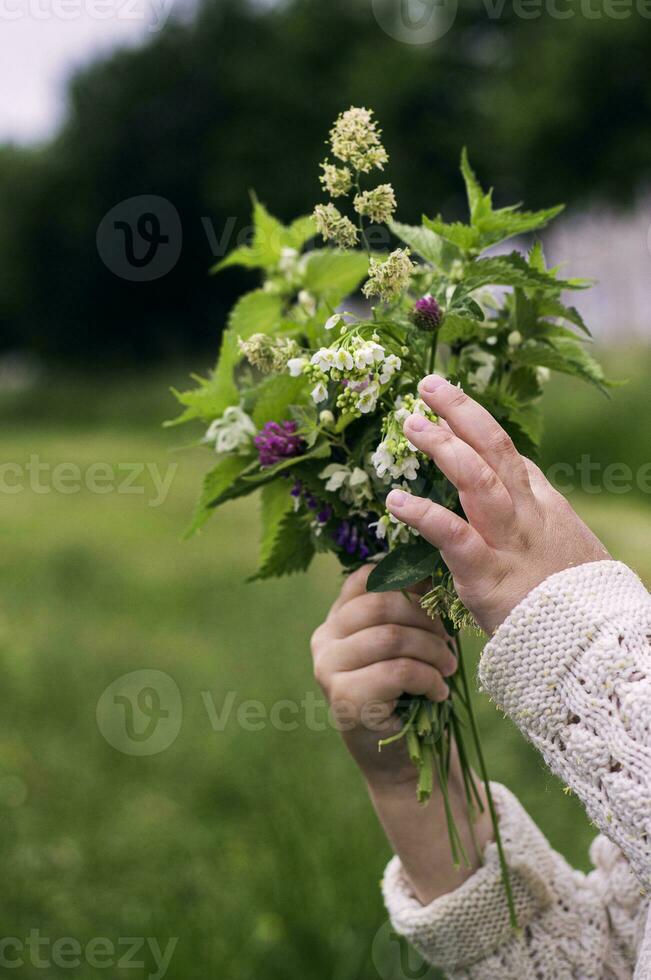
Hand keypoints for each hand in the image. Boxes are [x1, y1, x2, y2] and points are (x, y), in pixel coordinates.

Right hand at [311, 565, 456, 792]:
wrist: (403, 759)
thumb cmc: (410, 693)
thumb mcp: (407, 643)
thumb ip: (408, 608)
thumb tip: (433, 568)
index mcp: (337, 618)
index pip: (366, 577)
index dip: (408, 581)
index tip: (436, 601)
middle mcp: (324, 638)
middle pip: (381, 603)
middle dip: (427, 619)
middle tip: (450, 643)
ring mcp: (328, 668)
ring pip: (392, 636)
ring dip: (433, 651)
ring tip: (449, 668)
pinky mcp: (344, 697)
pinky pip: (398, 670)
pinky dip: (429, 679)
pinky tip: (439, 692)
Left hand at [387, 375, 609, 634]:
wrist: (595, 643)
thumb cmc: (575, 601)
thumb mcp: (565, 550)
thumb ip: (537, 520)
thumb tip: (517, 496)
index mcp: (544, 507)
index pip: (510, 456)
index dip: (478, 426)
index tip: (450, 406)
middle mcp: (528, 514)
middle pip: (495, 448)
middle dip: (461, 412)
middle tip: (428, 386)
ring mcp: (508, 541)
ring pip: (477, 479)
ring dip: (442, 446)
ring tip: (411, 422)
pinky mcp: (487, 574)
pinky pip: (452, 535)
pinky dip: (423, 513)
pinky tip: (395, 498)